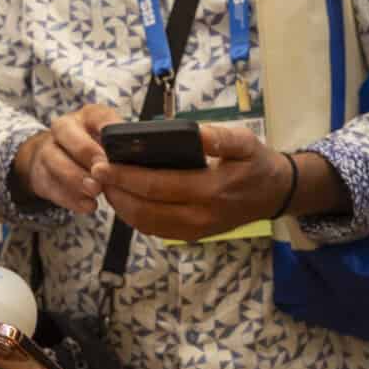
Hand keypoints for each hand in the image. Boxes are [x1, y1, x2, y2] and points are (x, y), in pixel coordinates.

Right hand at [13, 105, 121, 215]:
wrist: (58, 155)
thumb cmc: (95, 147)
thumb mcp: (110, 139)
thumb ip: (122, 146)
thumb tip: (141, 159)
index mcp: (89, 115)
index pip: (98, 116)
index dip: (107, 133)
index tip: (114, 151)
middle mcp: (65, 128)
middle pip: (69, 136)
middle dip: (87, 154)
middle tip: (102, 171)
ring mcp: (48, 150)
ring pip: (56, 161)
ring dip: (77, 178)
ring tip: (95, 191)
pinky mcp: (41, 175)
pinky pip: (52, 186)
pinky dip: (71, 198)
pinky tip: (88, 205)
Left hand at [93, 122, 289, 242]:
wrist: (274, 194)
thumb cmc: (256, 163)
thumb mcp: (246, 142)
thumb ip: (221, 138)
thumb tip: (195, 133)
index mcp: (211, 190)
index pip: (157, 186)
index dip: (126, 177)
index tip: (101, 164)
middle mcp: (200, 216)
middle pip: (145, 209)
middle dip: (116, 192)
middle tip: (95, 174)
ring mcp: (195, 230)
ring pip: (146, 224)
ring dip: (121, 207)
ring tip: (105, 184)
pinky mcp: (192, 236)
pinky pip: (155, 230)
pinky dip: (134, 216)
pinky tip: (124, 198)